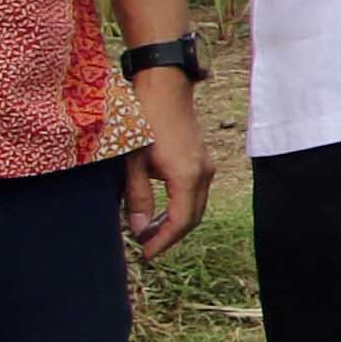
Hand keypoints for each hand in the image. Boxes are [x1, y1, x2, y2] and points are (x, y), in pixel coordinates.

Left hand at [121, 66, 213, 261]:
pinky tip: (162, 209)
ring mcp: (206, 166)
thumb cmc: (144, 120)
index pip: (180, 222)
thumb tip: (140, 229)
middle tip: (146, 246)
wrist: (164, 87)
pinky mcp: (202, 160)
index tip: (145, 254)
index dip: (163, 242)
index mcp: (187, 177)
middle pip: (192, 218)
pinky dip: (181, 207)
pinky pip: (196, 193)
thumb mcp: (133, 162)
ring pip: (196, 207)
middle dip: (170, 236)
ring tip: (150, 231)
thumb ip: (138, 197)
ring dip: (176, 222)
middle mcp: (203, 174)